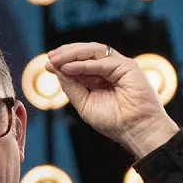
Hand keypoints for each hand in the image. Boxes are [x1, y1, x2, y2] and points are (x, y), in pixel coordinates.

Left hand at [45, 42, 179, 158]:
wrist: (135, 130)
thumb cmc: (114, 121)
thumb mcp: (84, 103)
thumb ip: (71, 87)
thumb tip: (55, 69)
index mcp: (100, 77)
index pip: (80, 62)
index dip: (64, 61)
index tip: (47, 64)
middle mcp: (110, 68)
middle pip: (87, 53)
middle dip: (67, 53)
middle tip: (50, 57)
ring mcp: (120, 66)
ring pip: (94, 51)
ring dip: (73, 54)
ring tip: (56, 60)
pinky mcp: (128, 67)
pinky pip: (103, 62)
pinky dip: (84, 65)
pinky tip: (68, 68)